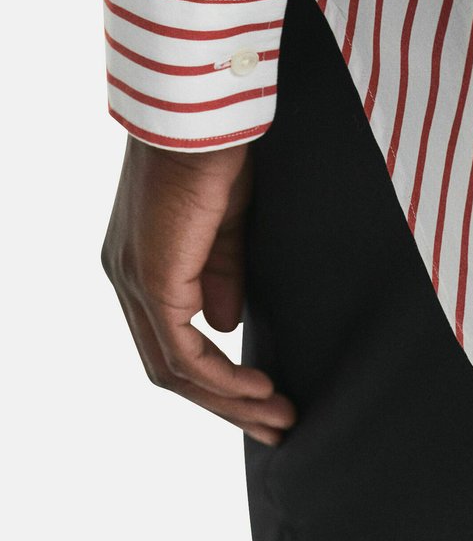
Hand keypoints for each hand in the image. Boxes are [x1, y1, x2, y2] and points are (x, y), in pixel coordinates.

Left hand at [100, 134, 295, 445]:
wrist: (203, 115)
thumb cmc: (215, 154)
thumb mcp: (225, 225)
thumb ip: (220, 274)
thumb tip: (224, 326)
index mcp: (142, 261)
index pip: (170, 337)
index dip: (214, 375)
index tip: (261, 394)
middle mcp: (127, 277)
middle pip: (169, 365)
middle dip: (224, 403)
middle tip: (273, 424)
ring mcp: (134, 281)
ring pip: (174, 369)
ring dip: (228, 401)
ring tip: (276, 418)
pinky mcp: (152, 280)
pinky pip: (183, 352)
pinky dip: (222, 380)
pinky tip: (257, 391)